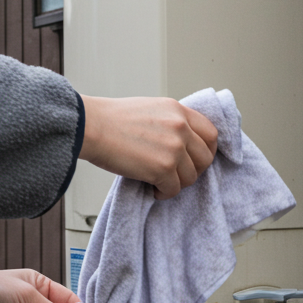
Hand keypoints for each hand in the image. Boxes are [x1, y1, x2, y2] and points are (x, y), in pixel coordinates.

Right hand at [78, 95, 217, 198]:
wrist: (91, 126)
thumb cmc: (112, 119)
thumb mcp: (151, 109)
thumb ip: (171, 122)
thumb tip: (182, 143)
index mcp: (178, 111)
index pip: (211, 133)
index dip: (207, 150)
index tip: (198, 159)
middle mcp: (181, 127)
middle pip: (205, 158)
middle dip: (194, 170)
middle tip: (177, 175)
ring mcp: (174, 148)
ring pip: (191, 177)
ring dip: (176, 183)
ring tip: (159, 182)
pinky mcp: (162, 168)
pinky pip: (174, 190)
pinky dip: (164, 193)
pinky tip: (152, 188)